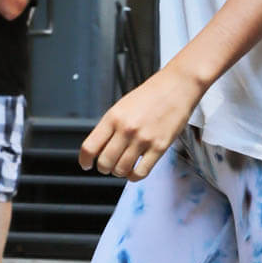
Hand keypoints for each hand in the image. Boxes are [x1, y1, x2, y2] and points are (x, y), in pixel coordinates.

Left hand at [79, 66, 203, 181]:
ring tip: (123, 165)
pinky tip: (135, 170)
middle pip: (104, 163)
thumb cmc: (152, 94)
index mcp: (113, 117)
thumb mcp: (123, 106)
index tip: (86, 165)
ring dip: (120, 172)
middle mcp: (126, 129)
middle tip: (108, 165)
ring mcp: (143, 139)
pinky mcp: (159, 147)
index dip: (84, 160)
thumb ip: (111, 126)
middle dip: (104, 168)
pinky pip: (141, 172)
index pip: (90, 147)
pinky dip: (134, 176)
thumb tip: (99, 147)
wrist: (177, 86)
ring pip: (121, 170)